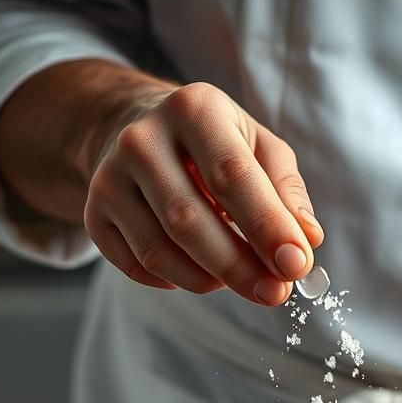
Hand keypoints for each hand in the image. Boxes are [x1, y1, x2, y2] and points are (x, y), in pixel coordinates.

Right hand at [82, 81, 321, 304]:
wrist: (140, 132)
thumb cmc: (217, 147)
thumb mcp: (260, 149)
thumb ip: (287, 192)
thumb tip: (307, 240)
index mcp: (194, 109)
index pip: (232, 176)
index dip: (266, 226)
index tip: (296, 265)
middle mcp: (142, 139)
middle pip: (189, 220)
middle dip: (239, 266)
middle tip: (275, 293)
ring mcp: (109, 178)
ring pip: (159, 251)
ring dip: (209, 280)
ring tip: (240, 279)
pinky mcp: (94, 213)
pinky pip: (137, 267)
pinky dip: (176, 281)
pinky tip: (199, 272)